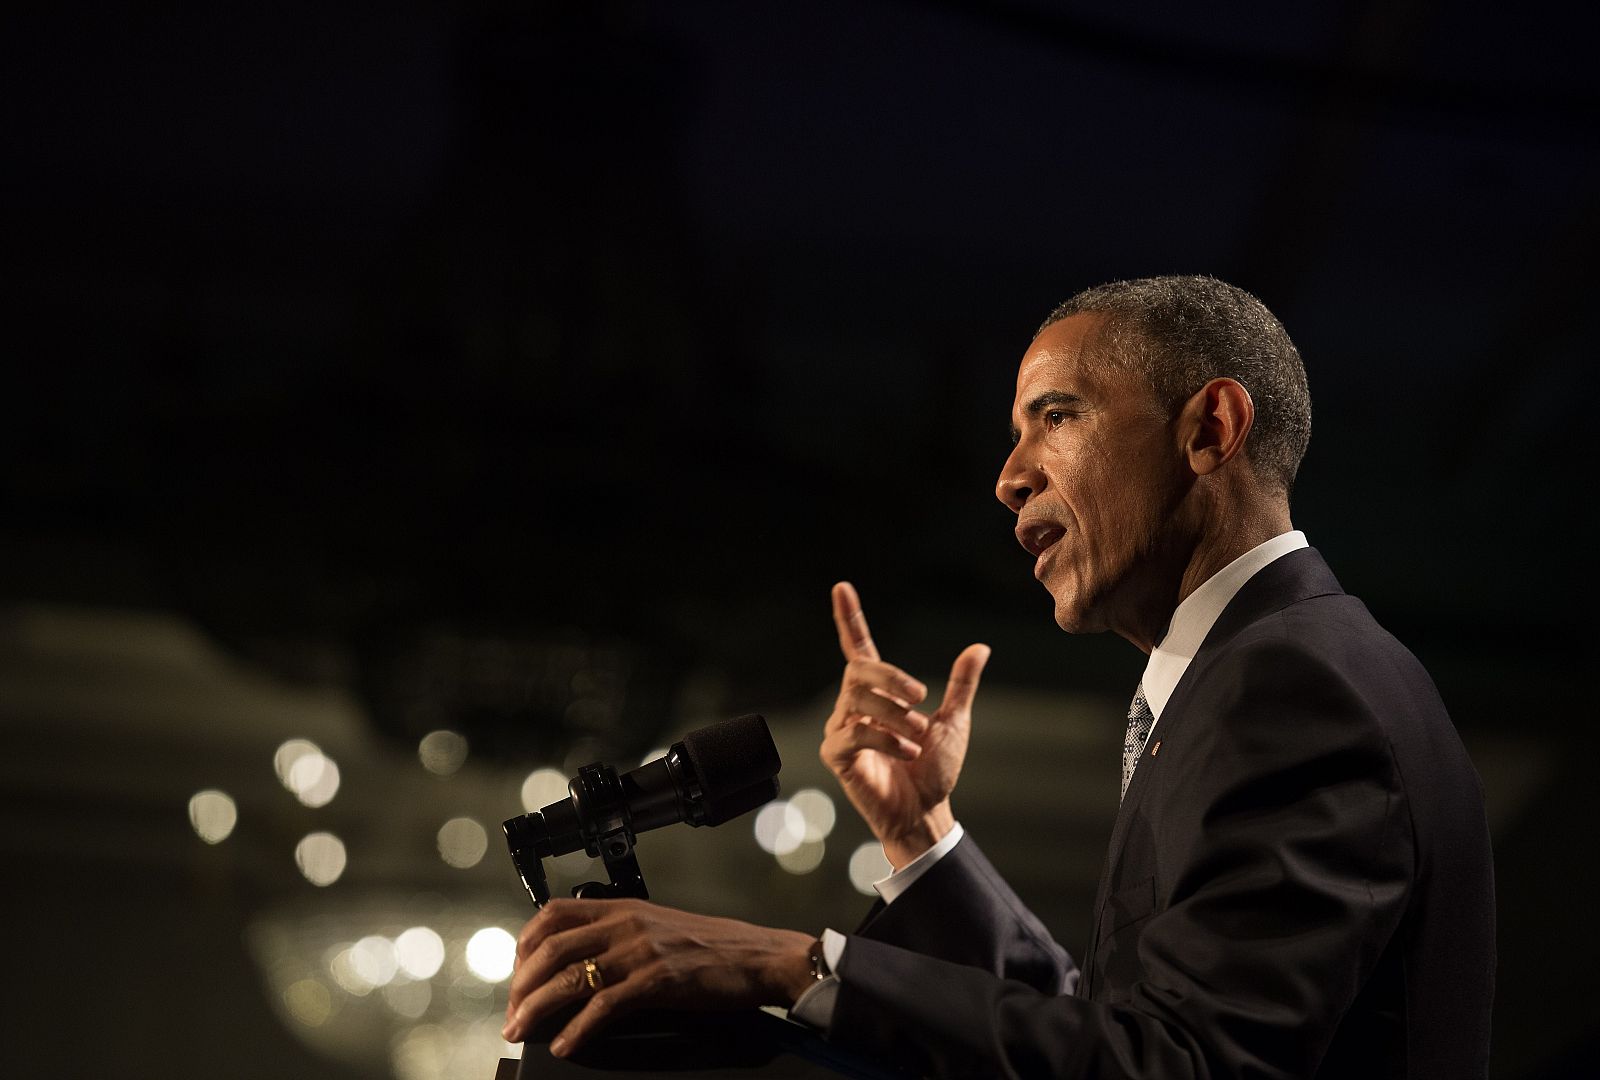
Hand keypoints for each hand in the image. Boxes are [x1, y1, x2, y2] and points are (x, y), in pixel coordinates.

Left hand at [502, 898, 814, 1056]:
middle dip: (521, 985)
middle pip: (551, 948)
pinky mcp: (657, 981)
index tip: (516, 975)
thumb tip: (582, 965)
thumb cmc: (715, 947)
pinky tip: (565, 1045)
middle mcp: (626, 923)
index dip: (524, 945)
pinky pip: (603, 1006)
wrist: (760, 956)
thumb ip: (621, 936)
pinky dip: (577, 1029)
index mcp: (623, 907)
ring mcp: (640, 951)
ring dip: (536, 1008)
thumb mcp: (660, 928)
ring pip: (569, 977)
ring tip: (520, 1031)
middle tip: (512, 1014)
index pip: (553, 913)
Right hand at [820, 582, 989, 867]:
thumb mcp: (953, 722)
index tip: (841, 587)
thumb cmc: (934, 771)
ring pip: (857, 698)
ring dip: (894, 714)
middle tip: (922, 697)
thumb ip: (960, 685)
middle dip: (892, 678)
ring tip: (916, 737)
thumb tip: (980, 648)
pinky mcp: (837, 755)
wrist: (926, 812)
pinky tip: (906, 752)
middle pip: (859, 669)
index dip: (849, 618)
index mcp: (879, 694)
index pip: (858, 648)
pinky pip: (855, 732)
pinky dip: (886, 740)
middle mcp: (854, 706)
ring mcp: (841, 729)